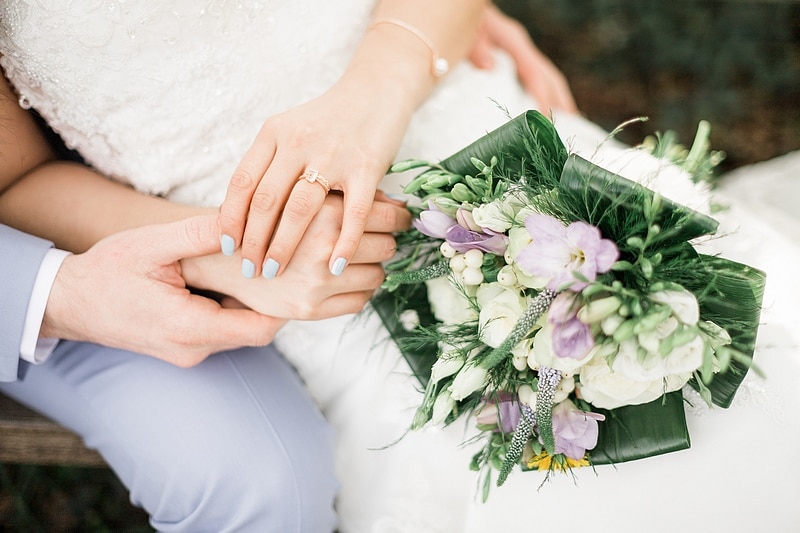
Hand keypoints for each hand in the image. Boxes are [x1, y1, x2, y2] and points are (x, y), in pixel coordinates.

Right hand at [41, 215, 283, 367]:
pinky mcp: (185, 347)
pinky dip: (235, 307)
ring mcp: (189, 352)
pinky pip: (223, 330)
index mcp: (188, 327)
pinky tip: (237, 278)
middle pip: (255, 331)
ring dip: (254, 303)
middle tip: (288, 264)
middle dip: (275, 301)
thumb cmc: (105, 272)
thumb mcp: (151, 244)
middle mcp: (193, 348)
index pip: (260, 329)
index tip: (296, 272)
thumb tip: (245, 221)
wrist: (67, 303)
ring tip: (265, 266)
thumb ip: (199, 234)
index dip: (285, 304)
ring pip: (240, 331)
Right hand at [192, 192, 410, 319]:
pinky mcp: (309, 309)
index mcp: (321, 211)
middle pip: (385, 245)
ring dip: (374, 266)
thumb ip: (344, 194)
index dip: (398, 215)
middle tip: (381, 236)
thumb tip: (393, 200)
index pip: (385, 215)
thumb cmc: (267, 217)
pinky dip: (361, 289)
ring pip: (377, 275)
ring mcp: (316, 283)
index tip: (402, 216)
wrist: (222, 255)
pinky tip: (348, 277)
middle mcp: (320, 248)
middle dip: (386, 239)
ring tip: (362, 256)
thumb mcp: (302, 192)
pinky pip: (360, 300)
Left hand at [217, 76, 413, 281]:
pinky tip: (335, 266)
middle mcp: (299, 142)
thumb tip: (242, 214)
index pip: (242, 183)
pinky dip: (343, 244)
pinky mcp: (367, 167)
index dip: (230, 218)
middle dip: (253, 242)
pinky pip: (353, 214)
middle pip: (266, 201)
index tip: (228, 247)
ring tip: (276, 273)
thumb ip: (268, 164)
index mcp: (274, 133)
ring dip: (284, 246)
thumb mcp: (289, 130)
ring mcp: (334, 155)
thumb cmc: (329, 119)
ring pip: (300, 210)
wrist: (376, 90)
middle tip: (249, 269)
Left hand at [469, 4, 577, 114]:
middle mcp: (520, 47)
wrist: (461, 10)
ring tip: (566, 122)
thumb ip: (477, 47)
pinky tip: (542, 109)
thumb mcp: (469, 33)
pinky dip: (540, 93)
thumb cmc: (464, 22)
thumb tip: (490, 66)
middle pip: (549, 76)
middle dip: (561, 101)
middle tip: (571, 127)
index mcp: (513, 42)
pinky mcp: (510, 57)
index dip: (543, 97)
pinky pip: (531, 77)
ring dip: (557, 99)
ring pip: (544, 76)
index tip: (546, 120)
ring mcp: (517, 52)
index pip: (534, 74)